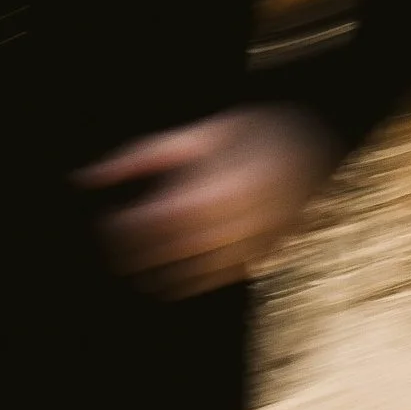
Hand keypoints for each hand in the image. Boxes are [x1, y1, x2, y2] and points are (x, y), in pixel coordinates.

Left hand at [76, 108, 333, 297]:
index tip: (102, 224)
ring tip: (133, 265)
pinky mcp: (266, 257)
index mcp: (215, 191)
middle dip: (132, 256)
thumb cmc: (256, 129)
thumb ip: (140, 158)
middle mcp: (235, 226)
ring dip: (156, 274)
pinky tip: (169, 273)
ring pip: (191, 278)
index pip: (152, 227)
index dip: (120, 232)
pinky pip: (217, 279)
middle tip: (110, 247)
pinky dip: (189, 280)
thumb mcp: (198, 134)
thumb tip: (85, 177)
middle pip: (167, 256)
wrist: (325, 139)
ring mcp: (254, 246)